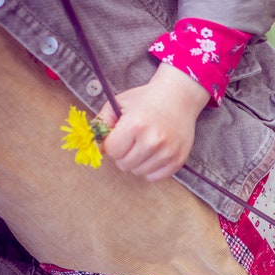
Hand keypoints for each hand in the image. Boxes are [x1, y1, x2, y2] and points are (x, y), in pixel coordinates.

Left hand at [97, 63, 210, 180]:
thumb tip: (95, 149)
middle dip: (124, 154)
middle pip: (124, 164)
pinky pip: (155, 177)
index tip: (120, 135)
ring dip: (137, 162)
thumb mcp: (118, 104)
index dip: (112, 143)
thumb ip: (101, 125)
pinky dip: (151, 169)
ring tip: (144, 145)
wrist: (179, 97)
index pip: (112, 151)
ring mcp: (167, 151)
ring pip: (139, 172)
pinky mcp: (178, 159)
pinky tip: (154, 154)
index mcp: (135, 125)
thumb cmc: (146, 100)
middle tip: (132, 140)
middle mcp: (153, 140)